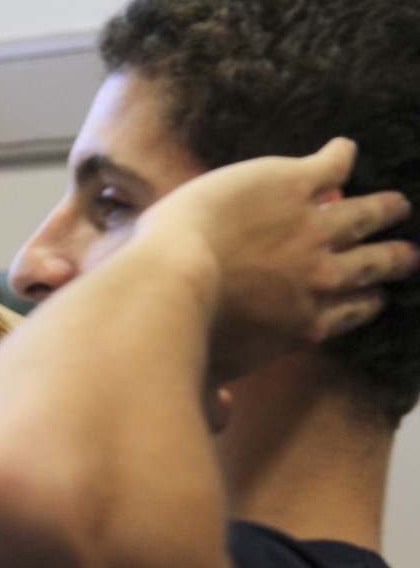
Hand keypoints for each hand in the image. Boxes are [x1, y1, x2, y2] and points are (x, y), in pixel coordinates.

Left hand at [136, 138, 417, 378]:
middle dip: (389, 258)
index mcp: (303, 323)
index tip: (376, 297)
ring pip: (360, 214)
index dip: (366, 301)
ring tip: (395, 205)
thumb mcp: (202, 378)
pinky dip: (338, 156)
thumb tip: (221, 418)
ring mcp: (309, 227)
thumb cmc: (178, 335)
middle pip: (368, 265)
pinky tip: (342, 149)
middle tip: (405, 252)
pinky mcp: (289, 183)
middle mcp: (319, 277)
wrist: (171, 277)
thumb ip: (216, 402)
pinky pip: (328, 165)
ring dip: (380, 208)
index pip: (350, 311)